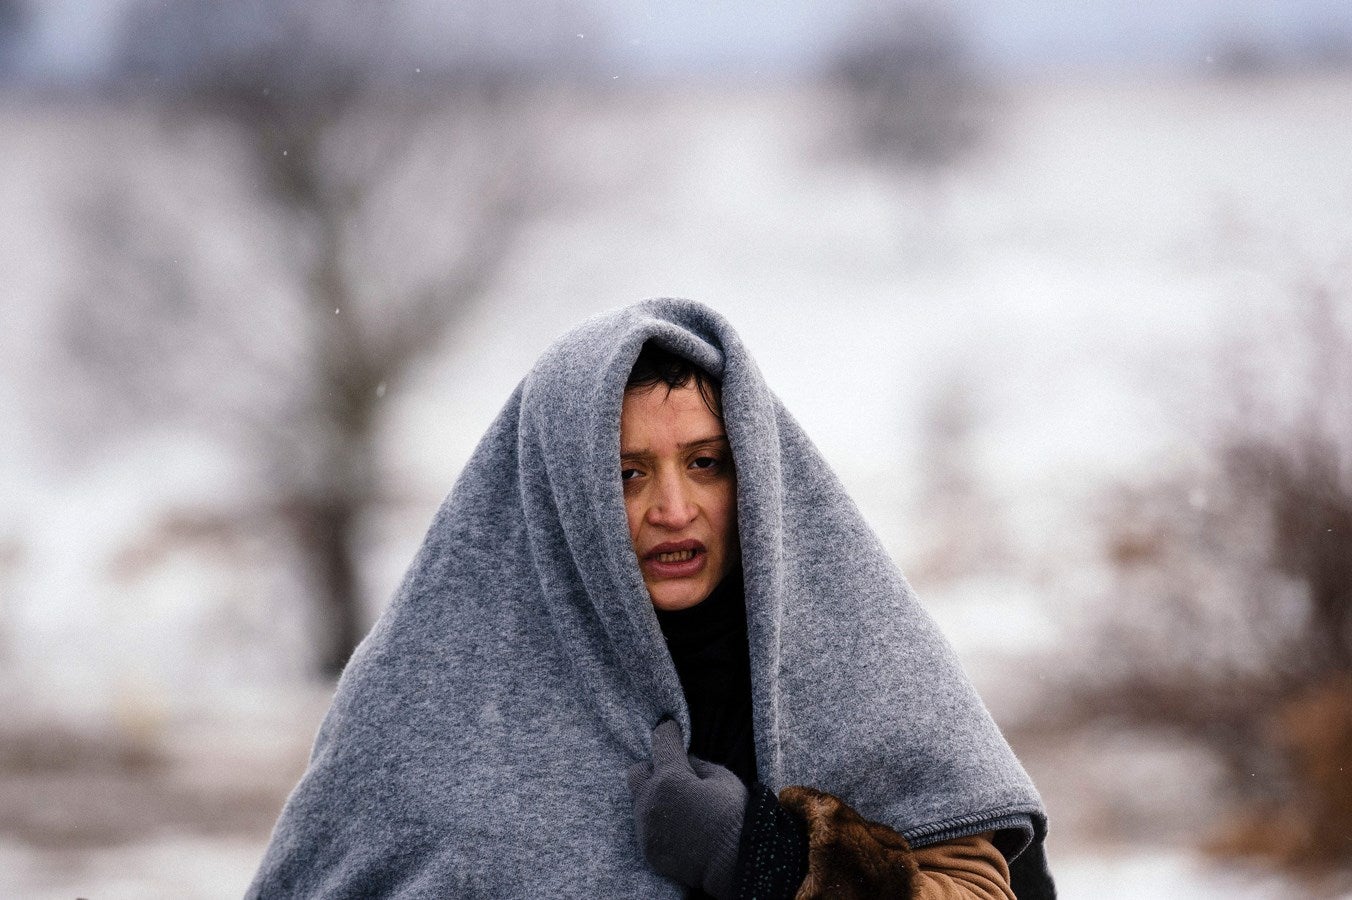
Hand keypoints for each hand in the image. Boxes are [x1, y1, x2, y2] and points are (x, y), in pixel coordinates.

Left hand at [627, 719, 746, 899]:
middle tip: (673, 776)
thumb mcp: (724, 779)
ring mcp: (646, 827)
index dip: (667, 730)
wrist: (732, 864)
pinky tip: (679, 828)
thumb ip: (699, 765)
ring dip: (656, 798)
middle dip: (652, 769)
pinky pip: (646, 827)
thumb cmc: (733, 818)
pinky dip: (659, 822)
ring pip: (640, 802)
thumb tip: (686, 761)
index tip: (670, 726)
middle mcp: (650, 800)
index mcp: (670, 778)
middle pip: (636, 772)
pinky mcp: (647, 849)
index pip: (661, 741)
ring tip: (681, 807)